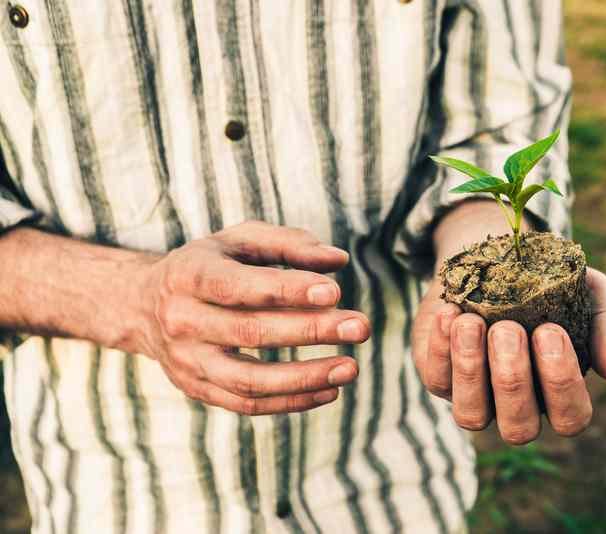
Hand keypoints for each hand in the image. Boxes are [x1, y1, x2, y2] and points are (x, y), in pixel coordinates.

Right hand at [133, 221, 370, 415]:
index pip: (239, 286)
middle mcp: (181, 320)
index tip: (335, 292)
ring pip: (249, 380)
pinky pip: (247, 405)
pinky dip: (291, 402)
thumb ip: (289, 243)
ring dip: (305, 377)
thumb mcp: (240, 240)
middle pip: (250, 332)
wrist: (145, 305)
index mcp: (189, 275)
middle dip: (311, 330)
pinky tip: (329, 391)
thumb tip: (338, 260)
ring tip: (351, 367)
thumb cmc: (209, 264)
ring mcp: (187, 361)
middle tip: (361, 326)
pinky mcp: (198, 389)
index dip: (287, 290)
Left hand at [411, 267, 605, 444]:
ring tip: (472, 322)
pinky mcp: (439, 377)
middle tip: (509, 329)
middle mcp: (517, 407)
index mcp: (559, 395)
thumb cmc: (550, 284)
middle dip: (513, 379)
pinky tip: (451, 312)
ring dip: (471, 369)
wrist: (494, 259)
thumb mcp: (590, 293)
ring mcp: (475, 397)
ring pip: (471, 415)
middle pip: (519, 428)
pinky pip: (436, 379)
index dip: (562, 383)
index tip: (551, 331)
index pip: (571, 417)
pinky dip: (440, 347)